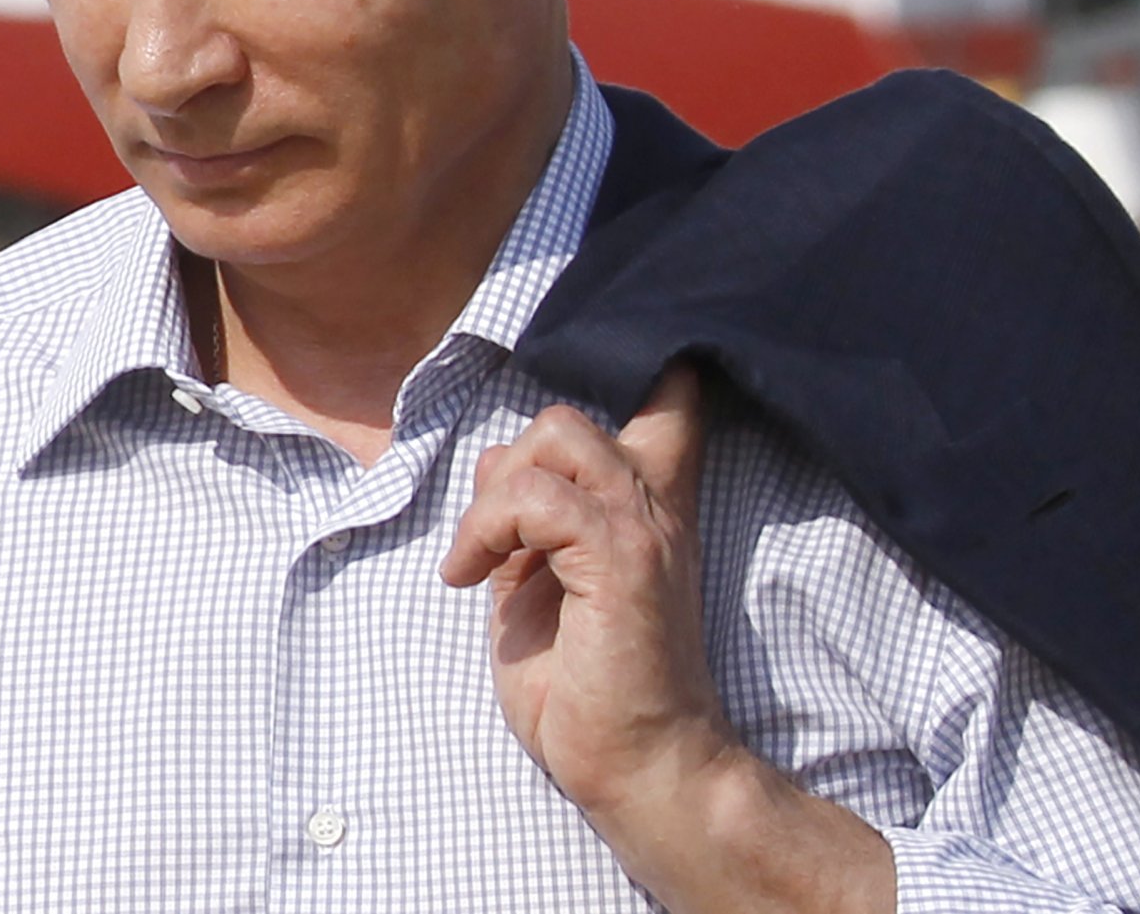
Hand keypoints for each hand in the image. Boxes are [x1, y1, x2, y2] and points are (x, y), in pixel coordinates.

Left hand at [440, 364, 730, 822]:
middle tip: (491, 538)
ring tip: (479, 560)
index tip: (549, 436)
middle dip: (505, 464)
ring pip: (554, 435)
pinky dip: (485, 529)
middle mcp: (655, 502)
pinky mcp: (618, 559)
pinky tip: (470, 578)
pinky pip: (534, 498)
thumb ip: (531, 524)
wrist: (640, 767)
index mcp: (649, 505)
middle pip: (568, 414)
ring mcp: (640, 526)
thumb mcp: (545, 587)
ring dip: (492, 496)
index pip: (669, 394)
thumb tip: (494, 464)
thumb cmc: (594, 693)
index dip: (622, 372)